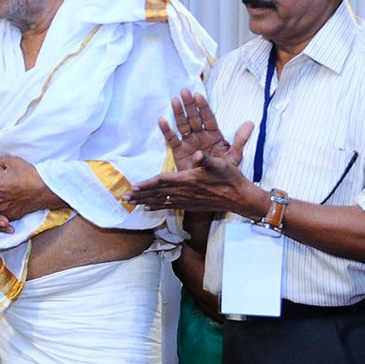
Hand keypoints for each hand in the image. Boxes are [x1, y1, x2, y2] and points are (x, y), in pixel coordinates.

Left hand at [127, 151, 260, 214]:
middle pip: (157, 193)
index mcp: (189, 180)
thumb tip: (199, 154)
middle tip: (124, 197)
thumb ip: (208, 160)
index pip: (163, 181)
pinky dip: (157, 207)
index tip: (134, 186)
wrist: (240, 198)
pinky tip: (148, 208)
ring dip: (145, 201)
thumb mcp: (221, 164)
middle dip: (140, 195)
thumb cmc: (231, 178)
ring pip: (161, 201)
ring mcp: (187, 200)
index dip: (148, 184)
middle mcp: (185, 192)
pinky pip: (169, 206)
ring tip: (131, 203)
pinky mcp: (190, 205)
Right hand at [157, 89, 253, 171]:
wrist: (213, 188)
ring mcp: (189, 143)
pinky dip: (167, 130)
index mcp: (214, 135)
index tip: (199, 95)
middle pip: (194, 118)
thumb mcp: (234, 156)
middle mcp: (200, 136)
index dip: (203, 107)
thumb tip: (250, 123)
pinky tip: (162, 120)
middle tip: (184, 92)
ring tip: (175, 101)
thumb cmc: (224, 171)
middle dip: (189, 105)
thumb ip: (240, 139)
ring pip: (183, 125)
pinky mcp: (178, 151)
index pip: (208, 118)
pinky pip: (172, 139)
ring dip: (178, 113)